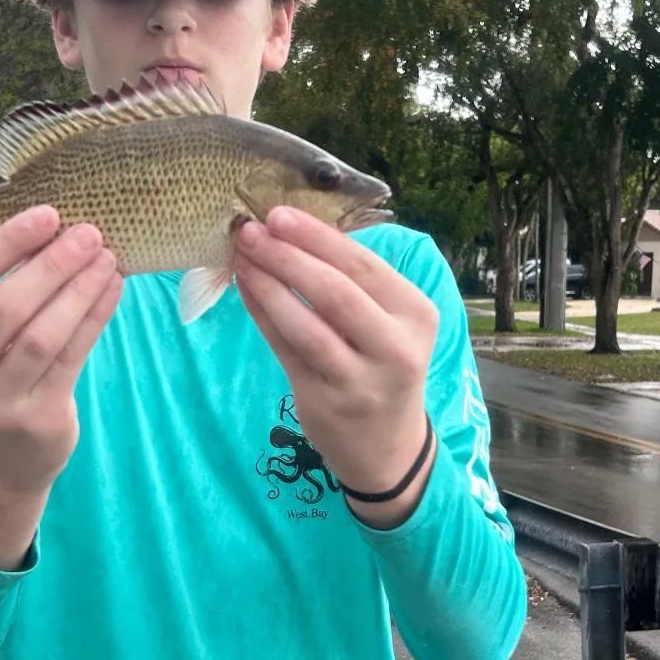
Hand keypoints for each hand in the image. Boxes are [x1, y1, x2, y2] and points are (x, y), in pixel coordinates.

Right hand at [0, 206, 122, 496]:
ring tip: (107, 258)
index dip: (7, 242)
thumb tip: (54, 227)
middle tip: (89, 233)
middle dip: (51, 264)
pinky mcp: (34, 420)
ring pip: (41, 336)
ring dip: (79, 290)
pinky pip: (71, 358)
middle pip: (4, 307)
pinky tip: (112, 288)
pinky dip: (95, 317)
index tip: (47, 214)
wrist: (2, 458)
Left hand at [233, 207, 438, 526]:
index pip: (364, 266)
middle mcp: (395, 349)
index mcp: (417, 315)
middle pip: (335, 292)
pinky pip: (286, 349)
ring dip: (269, 285)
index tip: (279, 213)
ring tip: (242, 256)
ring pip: (307, 325)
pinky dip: (263, 314)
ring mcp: (360, 381)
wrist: (387, 446)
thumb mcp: (392, 323)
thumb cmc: (383, 364)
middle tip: (252, 229)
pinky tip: (247, 288)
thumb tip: (293, 229)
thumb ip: (353, 282)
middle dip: (288, 256)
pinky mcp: (325, 402)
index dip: (317, 237)